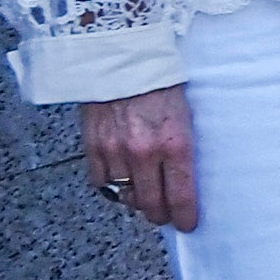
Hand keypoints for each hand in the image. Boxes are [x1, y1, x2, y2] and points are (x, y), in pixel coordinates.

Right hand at [80, 88, 196, 231]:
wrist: (123, 55)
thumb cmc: (161, 82)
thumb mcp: (185, 114)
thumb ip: (180, 147)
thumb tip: (180, 177)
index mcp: (175, 144)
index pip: (181, 197)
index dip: (184, 217)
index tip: (187, 224)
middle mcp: (144, 153)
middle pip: (150, 205)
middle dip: (159, 214)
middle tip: (164, 214)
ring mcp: (115, 151)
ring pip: (124, 196)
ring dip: (134, 199)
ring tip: (142, 192)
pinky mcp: (93, 145)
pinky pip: (100, 181)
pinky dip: (109, 184)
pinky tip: (118, 177)